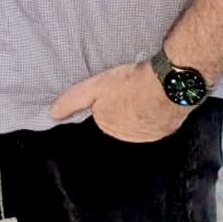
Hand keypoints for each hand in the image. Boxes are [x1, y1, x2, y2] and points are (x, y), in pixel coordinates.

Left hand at [49, 61, 189, 142]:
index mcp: (110, 127)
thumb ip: (72, 101)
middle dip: (126, 103)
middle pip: (124, 117)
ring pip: (143, 119)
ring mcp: (152, 134)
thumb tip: (52, 114)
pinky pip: (162, 118)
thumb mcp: (94, 87)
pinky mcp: (170, 128)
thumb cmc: (131, 83)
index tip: (117, 85)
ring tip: (148, 87)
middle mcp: (130, 137)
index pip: (104, 114)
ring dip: (145, 106)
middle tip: (132, 84)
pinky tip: (162, 94)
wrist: (169, 84)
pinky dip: (161, 108)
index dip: (109, 96)